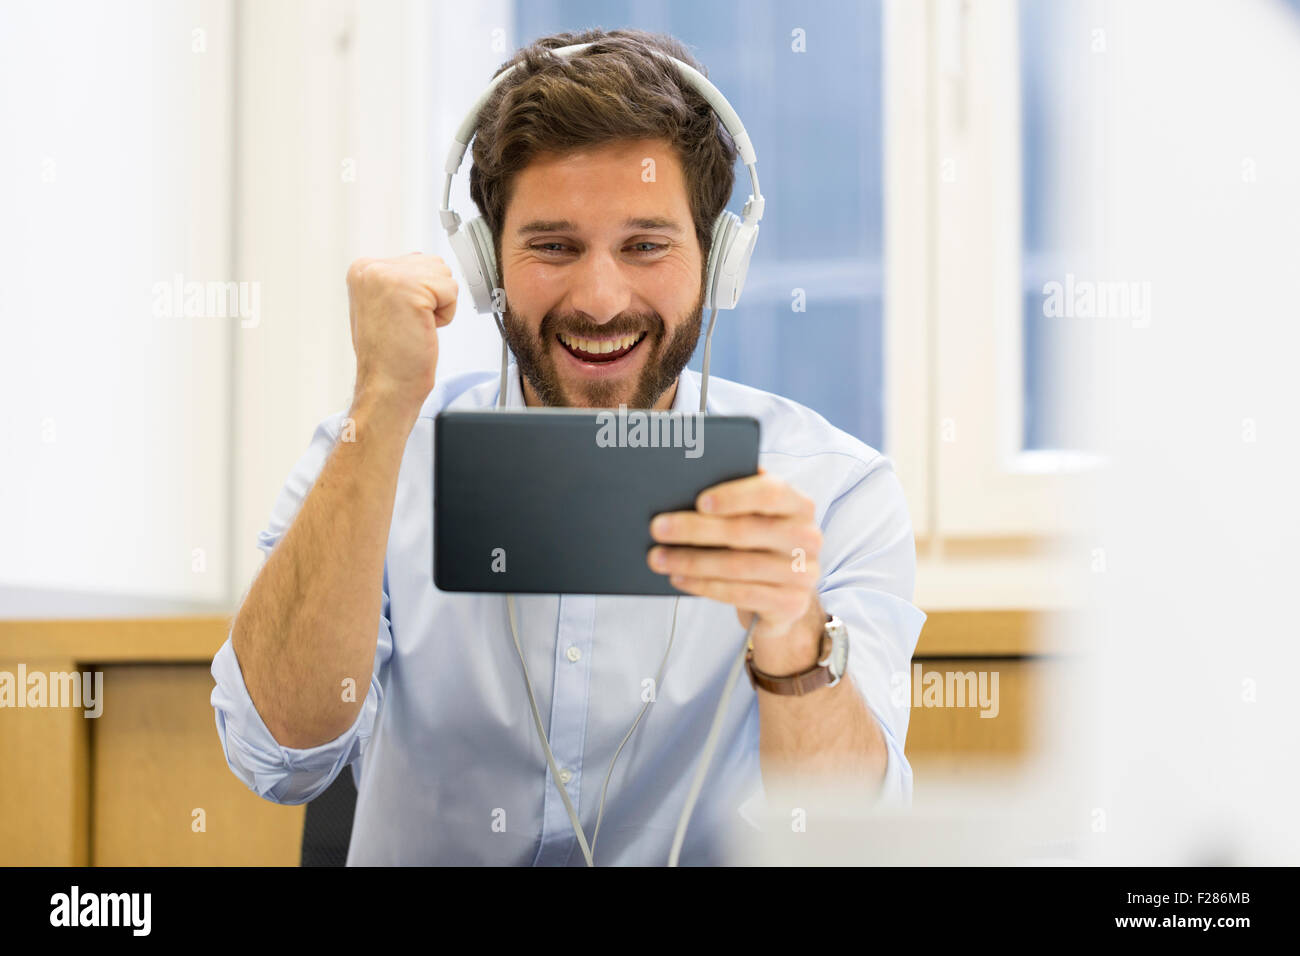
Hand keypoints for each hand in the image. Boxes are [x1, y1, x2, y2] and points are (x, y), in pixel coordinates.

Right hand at [346, 253, 458, 418]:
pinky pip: (451, 291)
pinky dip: (445, 315)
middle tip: (407, 324)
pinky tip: (421, 329)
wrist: (386, 387)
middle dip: (431, 298)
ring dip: (438, 306)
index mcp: (363, 269)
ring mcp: (388, 276)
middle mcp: (371, 268)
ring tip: (413, 326)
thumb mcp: (383, 305)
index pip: (418, 262)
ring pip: (444, 276)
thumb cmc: (390, 356)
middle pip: (433, 265)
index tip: (399, 318)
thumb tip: (425, 267)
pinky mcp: (410, 289)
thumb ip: (399, 280)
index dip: (420, 295)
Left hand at [647, 467, 826, 671]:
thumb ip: (735, 500)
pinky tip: (678, 579)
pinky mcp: (790, 603)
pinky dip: (705, 586)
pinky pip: (740, 594)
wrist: (784, 595)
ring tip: (659, 558)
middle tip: (658, 528)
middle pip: (745, 531)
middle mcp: (807, 537)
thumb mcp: (755, 518)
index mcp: (799, 505)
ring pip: (738, 565)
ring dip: (692, 561)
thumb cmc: (759, 545)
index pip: (771, 492)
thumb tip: (685, 485)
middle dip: (695, 529)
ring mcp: (803, 574)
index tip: (699, 501)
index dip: (734, 496)